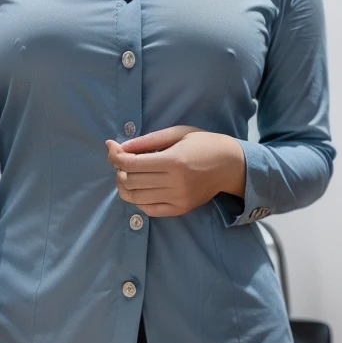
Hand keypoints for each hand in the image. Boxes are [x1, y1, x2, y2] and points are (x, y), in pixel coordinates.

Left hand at [106, 126, 246, 217]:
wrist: (230, 165)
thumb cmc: (204, 144)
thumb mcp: (177, 133)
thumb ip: (148, 140)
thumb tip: (121, 148)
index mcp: (174, 161)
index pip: (131, 164)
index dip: (115, 156)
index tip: (111, 147)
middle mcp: (175, 183)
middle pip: (130, 181)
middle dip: (118, 170)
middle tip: (121, 160)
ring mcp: (177, 199)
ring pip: (135, 198)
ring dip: (123, 185)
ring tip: (127, 174)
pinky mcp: (180, 209)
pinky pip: (149, 209)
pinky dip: (137, 199)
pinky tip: (139, 188)